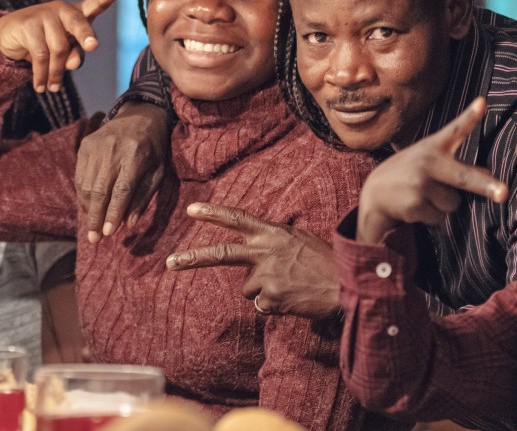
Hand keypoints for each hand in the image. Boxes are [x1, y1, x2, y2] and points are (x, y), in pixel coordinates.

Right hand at [0, 0, 126, 90]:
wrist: (10, 37)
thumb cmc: (46, 42)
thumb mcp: (65, 51)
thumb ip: (75, 55)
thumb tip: (74, 63)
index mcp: (78, 13)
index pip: (98, 1)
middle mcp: (63, 10)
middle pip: (79, 23)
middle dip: (86, 35)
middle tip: (92, 46)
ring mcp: (45, 14)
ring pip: (59, 48)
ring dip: (56, 73)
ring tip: (53, 88)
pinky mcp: (28, 23)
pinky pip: (41, 55)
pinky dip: (42, 74)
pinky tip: (41, 86)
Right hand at [76, 102, 170, 242]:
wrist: (139, 115)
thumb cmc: (153, 148)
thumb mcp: (157, 172)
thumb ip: (143, 198)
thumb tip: (129, 224)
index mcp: (135, 155)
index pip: (122, 190)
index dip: (114, 213)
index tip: (109, 233)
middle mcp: (112, 150)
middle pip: (100, 190)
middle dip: (96, 218)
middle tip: (94, 239)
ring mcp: (96, 146)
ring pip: (87, 185)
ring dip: (88, 210)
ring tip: (92, 227)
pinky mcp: (85, 145)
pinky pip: (80, 176)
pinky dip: (83, 196)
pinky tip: (89, 208)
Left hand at [166, 203, 340, 318]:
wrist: (346, 283)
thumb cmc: (325, 260)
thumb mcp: (298, 239)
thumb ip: (274, 241)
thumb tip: (255, 252)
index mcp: (272, 233)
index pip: (237, 219)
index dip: (213, 214)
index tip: (192, 210)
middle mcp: (265, 252)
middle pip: (221, 255)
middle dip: (192, 259)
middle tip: (170, 264)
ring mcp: (266, 277)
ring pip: (247, 288)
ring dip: (263, 290)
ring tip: (290, 286)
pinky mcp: (270, 299)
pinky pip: (262, 305)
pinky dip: (275, 305)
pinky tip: (293, 299)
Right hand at [356, 99, 503, 245]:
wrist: (374, 193)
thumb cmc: (409, 174)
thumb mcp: (431, 164)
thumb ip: (458, 167)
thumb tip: (489, 174)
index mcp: (433, 147)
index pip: (455, 129)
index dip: (470, 116)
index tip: (483, 103)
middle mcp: (427, 162)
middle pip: (463, 177)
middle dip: (485, 186)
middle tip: (504, 193)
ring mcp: (419, 183)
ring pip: (454, 204)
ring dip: (443, 206)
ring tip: (423, 196)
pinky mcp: (413, 204)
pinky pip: (439, 218)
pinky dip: (431, 217)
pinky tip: (414, 207)